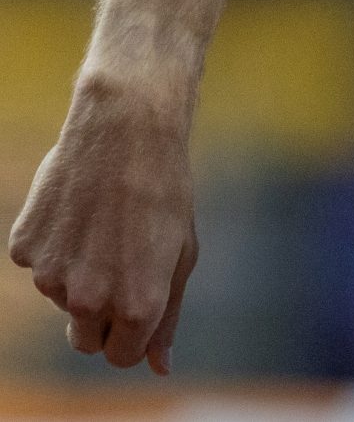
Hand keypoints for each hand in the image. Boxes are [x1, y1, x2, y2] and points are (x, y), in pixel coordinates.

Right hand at [8, 81, 198, 374]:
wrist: (126, 132)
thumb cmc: (164, 194)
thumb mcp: (181, 256)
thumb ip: (167, 317)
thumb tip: (159, 368)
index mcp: (137, 306)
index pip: (122, 357)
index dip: (132, 335)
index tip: (138, 308)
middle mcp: (90, 300)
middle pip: (86, 341)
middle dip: (103, 318)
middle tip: (122, 268)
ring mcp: (50, 277)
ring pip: (62, 299)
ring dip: (81, 275)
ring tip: (106, 226)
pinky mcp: (24, 250)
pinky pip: (39, 264)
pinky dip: (55, 246)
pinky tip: (79, 211)